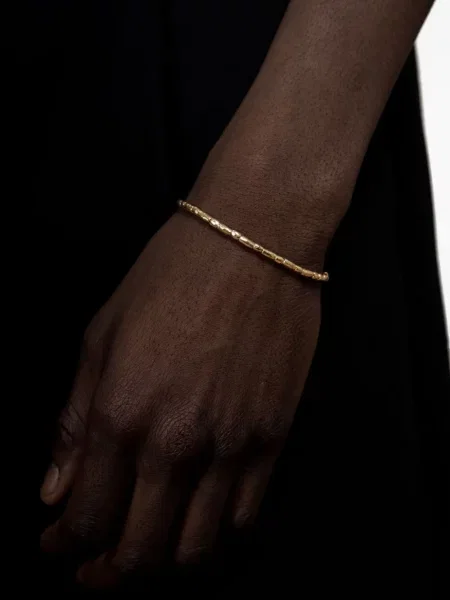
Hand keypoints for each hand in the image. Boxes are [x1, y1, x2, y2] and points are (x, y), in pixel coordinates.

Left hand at [40, 198, 323, 586]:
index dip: (65, 544)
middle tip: (96, 569)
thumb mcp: (101, 336)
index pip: (87, 517)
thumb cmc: (172, 276)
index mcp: (123, 414)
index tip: (57, 543)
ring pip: (197, 548)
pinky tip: (199, 517)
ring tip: (148, 548)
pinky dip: (216, 533)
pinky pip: (245, 516)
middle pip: (141, 553)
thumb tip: (55, 488)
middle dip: (109, 574)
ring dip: (163, 562)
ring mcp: (232, 446)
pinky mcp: (273, 438)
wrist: (254, 242)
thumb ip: (75, 421)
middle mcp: (177, 443)